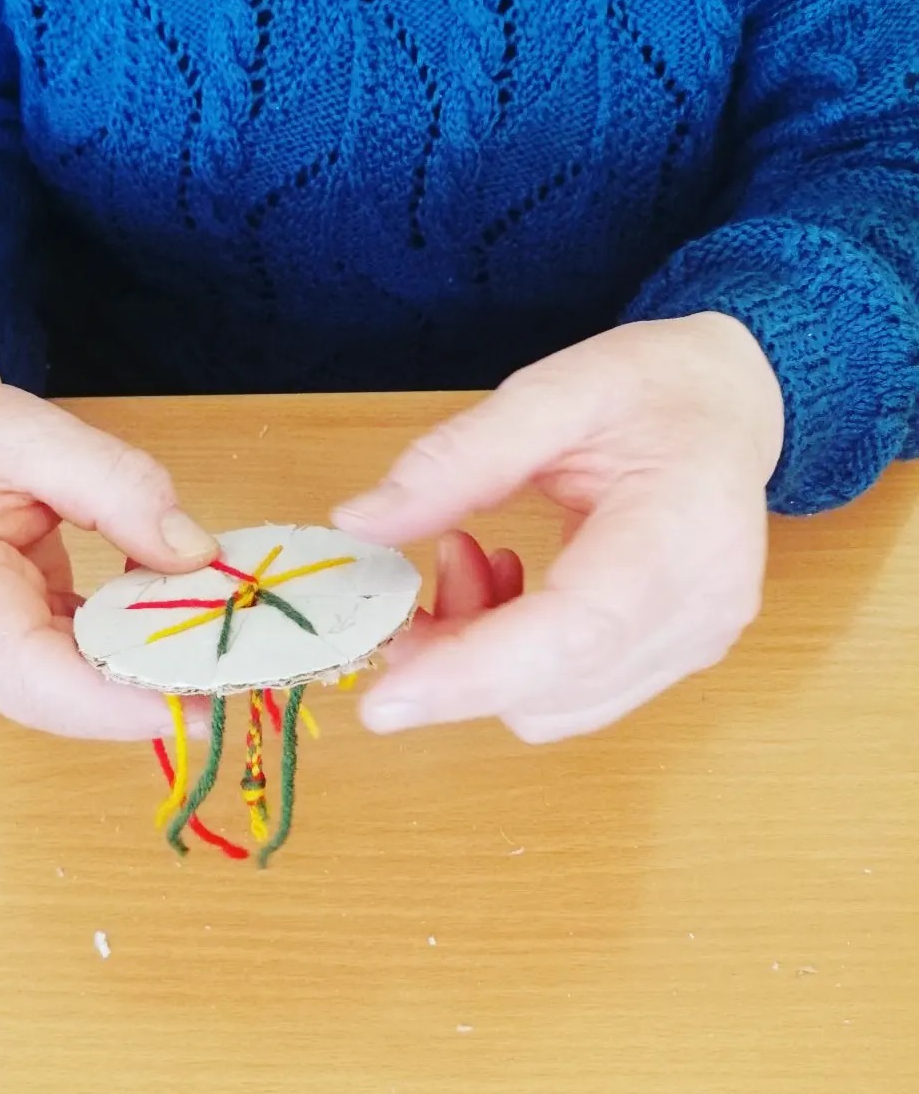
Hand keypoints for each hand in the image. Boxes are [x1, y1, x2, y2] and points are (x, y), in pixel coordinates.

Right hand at [0, 319, 216, 737]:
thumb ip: (119, 485)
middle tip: (233, 675)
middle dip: (143, 694)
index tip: (199, 703)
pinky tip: (169, 622)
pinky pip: (63, 666)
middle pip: (54, 697)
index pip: (31, 675)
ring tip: (215, 649)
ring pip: (64, 692)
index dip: (117, 704)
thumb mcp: (38, 433)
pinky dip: (119, 650)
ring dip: (137, 674)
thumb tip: (197, 554)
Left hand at [334, 314, 783, 742]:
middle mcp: (699, 612)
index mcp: (682, 534)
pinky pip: (571, 694)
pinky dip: (510, 662)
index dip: (472, 675)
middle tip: (405, 578)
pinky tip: (504, 585)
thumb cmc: (656, 385)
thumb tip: (358, 524)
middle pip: (550, 689)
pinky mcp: (674, 659)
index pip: (574, 633)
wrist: (734, 403)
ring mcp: (693, 645)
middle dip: (451, 658)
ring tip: (466, 556)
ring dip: (476, 660)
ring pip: (552, 707)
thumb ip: (457, 459)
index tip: (381, 698)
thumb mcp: (553, 392)